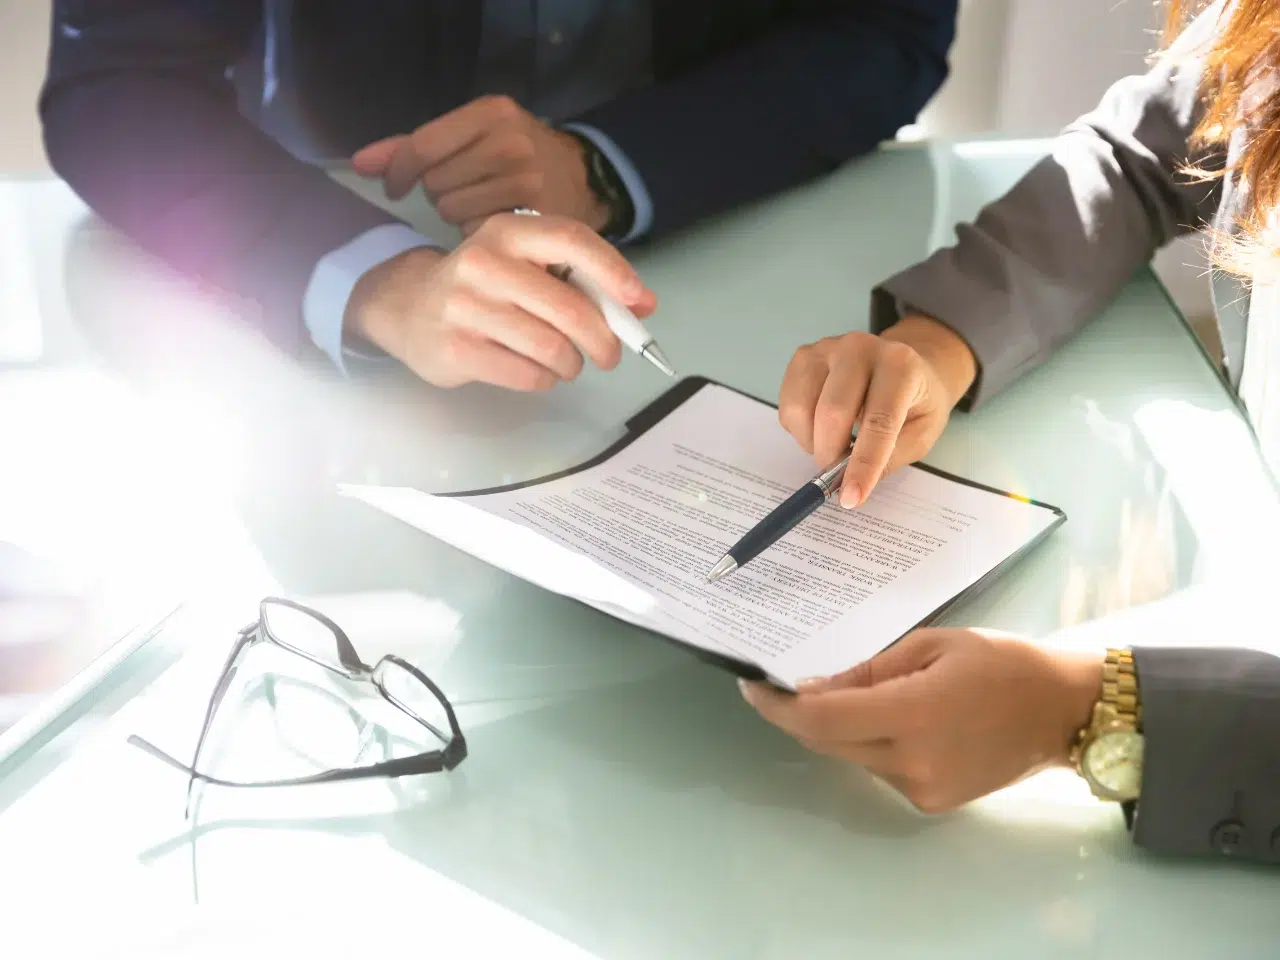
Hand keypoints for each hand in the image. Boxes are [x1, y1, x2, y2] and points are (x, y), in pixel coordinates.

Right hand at [347, 212, 655, 390]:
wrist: (406, 305)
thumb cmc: (484, 285)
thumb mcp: (525, 264)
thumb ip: (581, 278)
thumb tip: (642, 306)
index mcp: (508, 231)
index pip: (571, 241)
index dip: (613, 272)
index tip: (639, 302)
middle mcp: (484, 262)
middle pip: (569, 308)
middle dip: (603, 340)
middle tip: (610, 354)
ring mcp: (466, 307)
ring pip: (551, 348)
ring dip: (571, 364)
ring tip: (567, 362)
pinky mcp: (457, 349)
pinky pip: (527, 375)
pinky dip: (544, 379)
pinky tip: (536, 370)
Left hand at [352, 95, 608, 235]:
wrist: (581, 178)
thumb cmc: (512, 155)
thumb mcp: (469, 135)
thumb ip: (411, 147)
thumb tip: (358, 165)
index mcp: (490, 112)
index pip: (423, 145)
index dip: (398, 172)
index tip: (395, 187)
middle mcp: (511, 142)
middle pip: (436, 182)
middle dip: (438, 191)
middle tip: (459, 191)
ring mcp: (526, 180)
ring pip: (453, 209)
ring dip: (455, 214)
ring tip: (477, 206)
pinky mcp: (535, 216)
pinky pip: (477, 232)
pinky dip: (476, 232)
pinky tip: (493, 223)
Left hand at [740, 629, 1102, 812]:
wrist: (1063, 711)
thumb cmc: (1000, 663)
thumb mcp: (931, 646)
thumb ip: (868, 671)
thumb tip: (813, 688)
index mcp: (913, 714)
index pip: (822, 719)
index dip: (778, 707)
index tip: (752, 687)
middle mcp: (911, 762)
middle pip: (829, 742)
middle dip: (800, 715)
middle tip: (784, 685)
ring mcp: (922, 789)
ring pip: (852, 757)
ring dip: (841, 728)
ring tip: (859, 693)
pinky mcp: (932, 802)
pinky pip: (880, 770)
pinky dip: (872, 744)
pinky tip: (895, 718)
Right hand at [777, 313, 976, 507]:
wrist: (904, 363)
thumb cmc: (915, 401)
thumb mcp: (921, 434)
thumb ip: (889, 458)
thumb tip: (848, 480)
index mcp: (901, 366)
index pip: (879, 421)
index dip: (863, 464)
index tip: (851, 498)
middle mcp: (861, 348)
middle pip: (832, 413)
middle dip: (830, 455)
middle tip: (837, 475)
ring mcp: (827, 348)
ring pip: (802, 410)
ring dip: (812, 443)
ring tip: (833, 446)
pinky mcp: (803, 357)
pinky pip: (788, 406)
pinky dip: (800, 431)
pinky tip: (820, 428)